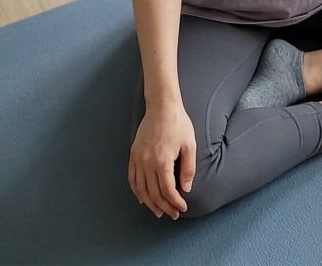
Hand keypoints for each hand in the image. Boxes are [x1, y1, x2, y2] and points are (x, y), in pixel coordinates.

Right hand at [128, 101, 195, 220]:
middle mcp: (147, 162)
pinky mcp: (133, 154)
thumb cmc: (178, 124)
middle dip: (164, 207)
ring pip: (141, 189)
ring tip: (159, 212)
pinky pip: (132, 178)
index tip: (182, 207)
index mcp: (162, 160)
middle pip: (154, 193)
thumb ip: (188, 169)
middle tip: (173, 214)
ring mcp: (138, 158)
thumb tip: (186, 189)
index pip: (167, 190)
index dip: (175, 202)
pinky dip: (137, 191)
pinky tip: (143, 199)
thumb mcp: (190, 145)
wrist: (161, 106)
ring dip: (150, 204)